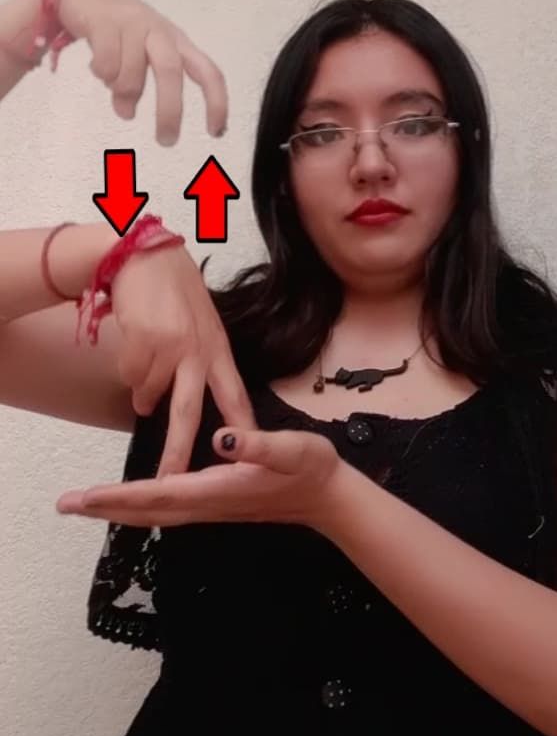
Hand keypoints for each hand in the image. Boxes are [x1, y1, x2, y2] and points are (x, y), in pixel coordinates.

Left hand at [56, 426, 343, 530]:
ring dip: (119, 509)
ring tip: (88, 504)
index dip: (120, 495)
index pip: (160, 493)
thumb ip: (258, 445)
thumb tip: (223, 439)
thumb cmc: (312, 468)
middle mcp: (210, 503)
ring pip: (156, 513)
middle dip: (106, 508)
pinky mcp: (218, 503)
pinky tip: (134, 502)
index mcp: (220, 488)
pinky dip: (143, 507)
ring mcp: (213, 507)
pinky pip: (170, 509)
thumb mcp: (291, 449)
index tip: (85, 496)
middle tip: (66, 505)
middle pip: (148, 511)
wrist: (330, 497)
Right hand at [57, 0, 226, 144]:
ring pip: (131, 73)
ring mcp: (133, 24)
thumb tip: (126, 113)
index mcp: (177, 43)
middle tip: (165, 140)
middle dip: (169, 110)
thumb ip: (135, 88)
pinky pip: (106, 63)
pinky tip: (98, 69)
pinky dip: (102, 75)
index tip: (216, 132)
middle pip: (171, 72)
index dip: (217, 101)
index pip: (208, 72)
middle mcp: (160, 32)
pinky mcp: (105, 22)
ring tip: (113, 89)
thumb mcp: (138, 57)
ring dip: (122, 91)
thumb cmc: (120, 30)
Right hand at [110, 242, 255, 475]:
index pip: (235, 397)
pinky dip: (126, 368)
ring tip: (145, 360)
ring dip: (142, 391)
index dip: (242, 429)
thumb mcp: (201, 323)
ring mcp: (171, 347)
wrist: (144, 254)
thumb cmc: (173, 289)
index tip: (252, 459)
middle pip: (188, 414)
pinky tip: (133, 343)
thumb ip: (201, 359)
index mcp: (218, 349)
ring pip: (147, 393)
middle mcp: (198, 352)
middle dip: (178, 452)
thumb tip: (180, 401)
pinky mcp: (144, 341)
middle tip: (170, 481)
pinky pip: (128, 375)